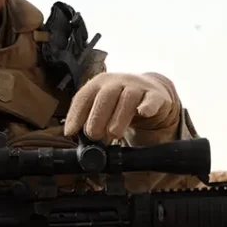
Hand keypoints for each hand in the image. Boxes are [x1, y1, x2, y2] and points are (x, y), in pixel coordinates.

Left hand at [63, 72, 177, 141]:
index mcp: (99, 84)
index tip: (71, 132)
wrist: (152, 92)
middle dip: (97, 116)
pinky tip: (143, 113)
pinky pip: (152, 99)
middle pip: (105, 96)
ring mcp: (138, 87)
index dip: (76, 115)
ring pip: (128, 98)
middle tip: (93, 136)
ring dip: (119, 117)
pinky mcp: (155, 96)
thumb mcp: (103, 111)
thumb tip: (77, 143)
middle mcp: (117, 82)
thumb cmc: (121, 105)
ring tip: (114, 134)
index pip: (84, 97)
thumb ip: (91, 123)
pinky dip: (148, 106)